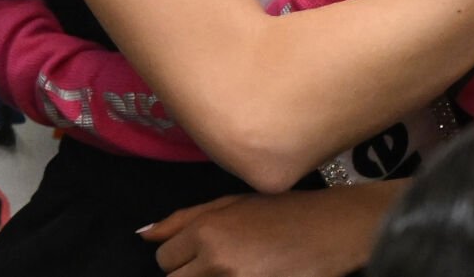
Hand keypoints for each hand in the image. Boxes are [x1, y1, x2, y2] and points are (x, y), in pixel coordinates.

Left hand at [141, 184, 400, 276]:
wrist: (330, 231)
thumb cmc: (281, 211)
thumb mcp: (230, 203)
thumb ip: (183, 219)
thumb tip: (144, 236)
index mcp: (207, 231)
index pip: (164, 259)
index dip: (179, 256)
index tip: (199, 252)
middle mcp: (215, 262)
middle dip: (189, 274)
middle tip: (217, 263)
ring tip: (234, 267)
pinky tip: (248, 272)